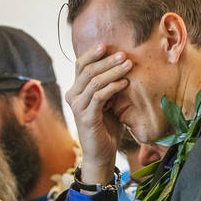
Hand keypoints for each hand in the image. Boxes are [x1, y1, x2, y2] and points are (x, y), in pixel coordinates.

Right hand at [66, 44, 132, 183]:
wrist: (101, 154)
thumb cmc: (107, 127)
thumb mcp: (109, 101)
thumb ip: (109, 85)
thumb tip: (122, 63)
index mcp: (76, 90)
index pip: (80, 65)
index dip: (92, 54)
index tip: (107, 46)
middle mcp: (72, 97)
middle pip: (86, 70)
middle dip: (106, 60)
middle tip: (123, 54)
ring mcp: (77, 107)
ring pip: (93, 81)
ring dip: (112, 71)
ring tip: (128, 65)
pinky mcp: (85, 117)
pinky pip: (99, 96)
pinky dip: (112, 87)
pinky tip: (125, 83)